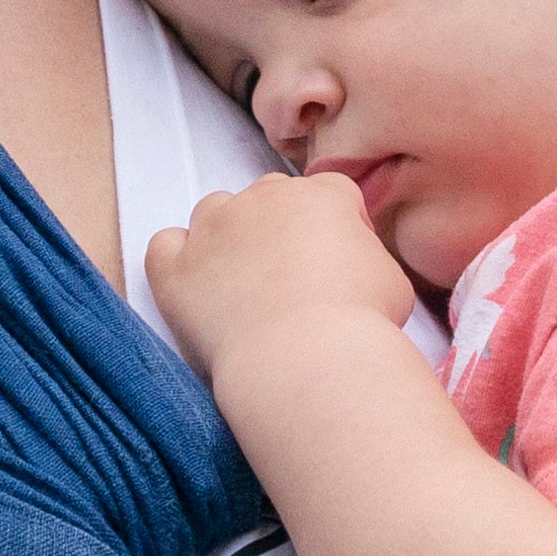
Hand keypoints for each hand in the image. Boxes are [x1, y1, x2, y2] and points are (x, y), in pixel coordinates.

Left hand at [147, 171, 420, 390]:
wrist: (307, 361)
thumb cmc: (360, 326)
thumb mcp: (392, 281)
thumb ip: (365, 257)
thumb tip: (353, 266)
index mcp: (321, 196)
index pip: (330, 194)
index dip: (337, 229)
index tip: (342, 268)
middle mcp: (264, 198)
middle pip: (270, 196)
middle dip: (280, 229)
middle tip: (293, 282)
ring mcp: (214, 228)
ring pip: (215, 211)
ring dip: (228, 237)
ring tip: (245, 287)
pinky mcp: (176, 266)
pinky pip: (165, 245)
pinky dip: (177, 260)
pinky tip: (196, 288)